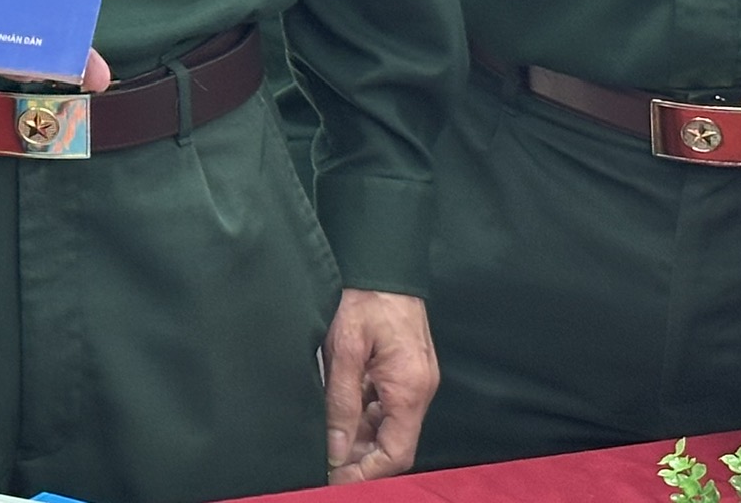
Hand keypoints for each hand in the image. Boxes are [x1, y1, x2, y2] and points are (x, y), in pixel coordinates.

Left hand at [323, 289, 436, 481]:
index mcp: (410, 390)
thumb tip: (336, 447)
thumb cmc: (363, 299)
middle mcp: (418, 390)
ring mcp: (413, 380)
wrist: (381, 262)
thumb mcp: (344, 349)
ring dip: (359, 436)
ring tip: (324, 441)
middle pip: (392, 442)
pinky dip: (363, 414)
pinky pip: (385, 403)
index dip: (367, 472)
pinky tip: (337, 414)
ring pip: (387, 424)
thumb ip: (341, 402)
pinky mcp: (404, 369)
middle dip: (360, 457)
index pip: (396, 453)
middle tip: (323, 462)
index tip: (335, 478)